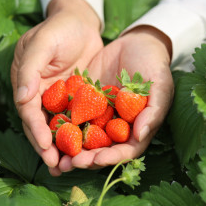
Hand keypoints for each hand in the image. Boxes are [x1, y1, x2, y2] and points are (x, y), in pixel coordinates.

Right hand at [11, 0, 102, 175]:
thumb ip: (31, 69)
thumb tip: (21, 98)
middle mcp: (39, 94)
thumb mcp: (42, 43)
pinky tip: (87, 149)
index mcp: (26, 82)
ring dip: (62, 147)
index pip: (29, 111)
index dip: (36, 130)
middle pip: (42, 125)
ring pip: (58, 126)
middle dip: (48, 147)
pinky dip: (79, 134)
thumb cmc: (58, 28)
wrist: (80, 20)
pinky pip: (76, 118)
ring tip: (69, 168)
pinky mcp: (75, 98)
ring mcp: (58, 97)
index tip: (46, 146)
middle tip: (57, 167)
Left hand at [56, 25, 173, 172]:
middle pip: (99, 149)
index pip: (123, 151)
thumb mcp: (160, 87)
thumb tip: (140, 136)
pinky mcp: (84, 101)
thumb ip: (153, 112)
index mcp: (135, 129)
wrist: (137, 42)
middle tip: (67, 163)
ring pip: (81, 137)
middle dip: (84, 158)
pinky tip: (46, 128)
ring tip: (53, 155)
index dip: (110, 158)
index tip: (96, 159)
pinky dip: (60, 124)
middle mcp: (115, 126)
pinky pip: (70, 114)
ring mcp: (98, 114)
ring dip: (68, 148)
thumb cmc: (155, 66)